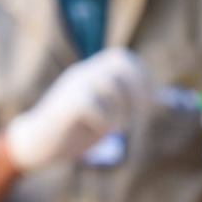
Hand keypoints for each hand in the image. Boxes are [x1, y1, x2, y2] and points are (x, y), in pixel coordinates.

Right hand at [5, 47, 145, 171]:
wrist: (37, 144)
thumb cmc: (74, 130)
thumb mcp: (107, 113)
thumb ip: (129, 103)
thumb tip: (164, 99)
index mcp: (92, 72)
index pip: (123, 57)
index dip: (142, 77)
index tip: (148, 103)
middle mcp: (82, 74)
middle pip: (120, 62)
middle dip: (137, 89)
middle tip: (137, 115)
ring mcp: (72, 87)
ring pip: (109, 83)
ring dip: (121, 108)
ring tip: (115, 127)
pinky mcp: (64, 106)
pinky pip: (92, 103)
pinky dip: (105, 119)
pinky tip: (101, 130)